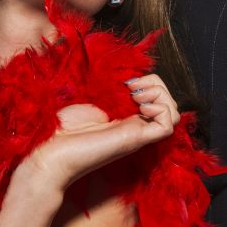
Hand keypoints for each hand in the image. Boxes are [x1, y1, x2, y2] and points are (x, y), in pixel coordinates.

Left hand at [18, 74, 177, 193]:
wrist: (52, 151)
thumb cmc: (64, 128)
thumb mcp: (90, 100)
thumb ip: (109, 91)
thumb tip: (126, 76)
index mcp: (126, 118)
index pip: (157, 99)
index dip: (150, 82)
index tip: (128, 80)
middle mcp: (136, 126)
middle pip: (170, 104)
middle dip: (158, 85)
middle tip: (134, 86)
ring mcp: (138, 134)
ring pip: (174, 114)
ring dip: (162, 95)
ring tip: (139, 95)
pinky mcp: (136, 139)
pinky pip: (168, 125)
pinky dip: (161, 108)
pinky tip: (141, 105)